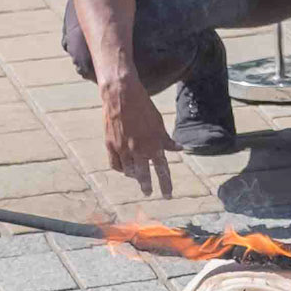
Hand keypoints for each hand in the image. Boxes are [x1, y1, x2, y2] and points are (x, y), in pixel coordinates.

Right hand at [101, 77, 178, 197]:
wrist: (121, 95)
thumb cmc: (143, 107)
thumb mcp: (159, 123)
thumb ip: (167, 140)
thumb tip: (180, 149)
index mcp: (154, 144)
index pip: (162, 170)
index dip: (166, 184)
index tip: (168, 196)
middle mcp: (139, 149)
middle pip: (144, 175)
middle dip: (147, 186)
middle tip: (148, 193)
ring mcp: (123, 149)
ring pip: (129, 171)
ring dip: (135, 176)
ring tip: (137, 177)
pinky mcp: (111, 145)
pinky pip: (116, 164)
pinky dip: (121, 168)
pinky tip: (125, 169)